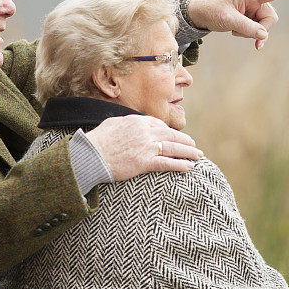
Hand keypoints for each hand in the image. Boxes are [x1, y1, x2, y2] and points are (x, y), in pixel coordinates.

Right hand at [85, 114, 203, 180]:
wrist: (91, 154)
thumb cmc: (98, 140)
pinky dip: (180, 165)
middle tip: (194, 146)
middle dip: (185, 141)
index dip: (170, 132)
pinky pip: (167, 163)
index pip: (159, 125)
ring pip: (173, 148)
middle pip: (171, 135)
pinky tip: (189, 167)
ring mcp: (146, 146)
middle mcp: (145, 131)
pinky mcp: (144, 162)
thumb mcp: (113, 123)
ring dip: (188, 152)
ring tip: (198, 156)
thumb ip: (126, 123)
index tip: (176, 137)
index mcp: (137, 121)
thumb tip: (131, 124)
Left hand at [187, 0, 288, 49]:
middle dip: (260, 28)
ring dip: (252, 32)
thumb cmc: (212, 11)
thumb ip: (247, 27)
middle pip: (270, 16)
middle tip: (239, 33)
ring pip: (266, 25)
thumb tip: (264, 36)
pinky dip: (250, 34)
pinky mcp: (252, 17)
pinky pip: (259, 29)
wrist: (201, 13)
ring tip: (234, 30)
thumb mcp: (227, 20)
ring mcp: (254, 8)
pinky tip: (236, 33)